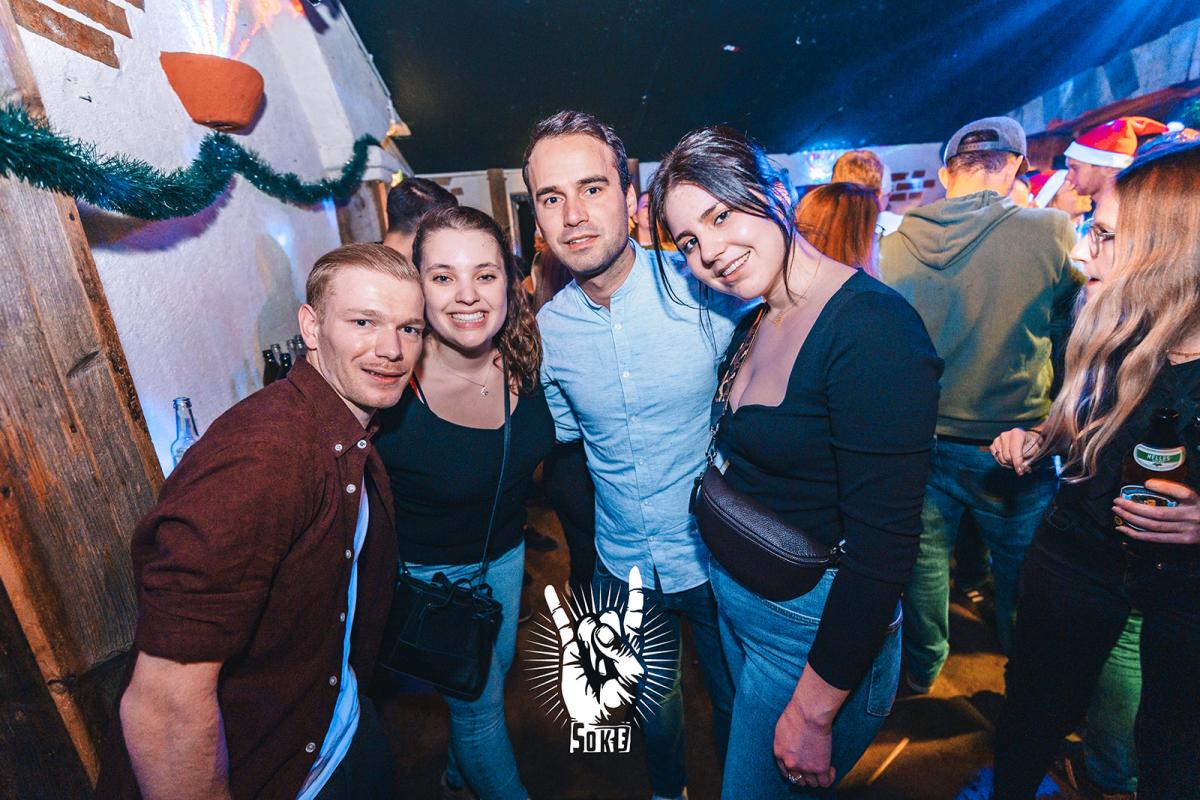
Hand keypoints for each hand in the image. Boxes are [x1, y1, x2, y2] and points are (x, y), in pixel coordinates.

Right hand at [545, 566, 645, 724]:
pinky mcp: (571, 648)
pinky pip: (564, 624)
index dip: (635, 592)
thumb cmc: (620, 699)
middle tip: (609, 667)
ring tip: (596, 669)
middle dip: (609, 639)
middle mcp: (609, 638)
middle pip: (609, 618)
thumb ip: (622, 650)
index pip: (633, 613)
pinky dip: (557, 607)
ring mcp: (589, 641)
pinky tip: (550, 590)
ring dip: (592, 644)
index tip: (634, 570)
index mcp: (629, 643)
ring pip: (590, 623)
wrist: (596, 719)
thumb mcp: (631, 676)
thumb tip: (601, 628)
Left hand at [775, 699, 835, 788]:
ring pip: (812, 783)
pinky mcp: (820, 768)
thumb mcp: (781, 728)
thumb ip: (784, 741)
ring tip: (824, 768)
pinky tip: (831, 769)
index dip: (795, 771)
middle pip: (798, 780)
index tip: (801, 767)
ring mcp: (805, 768)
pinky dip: (829, 778)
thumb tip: (790, 744)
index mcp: (779, 753)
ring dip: (818, 778)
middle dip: (805, 776)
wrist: (809, 714)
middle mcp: (790, 764)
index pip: (785, 772)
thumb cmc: (796, 714)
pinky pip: (825, 782)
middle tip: (813, 768)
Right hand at [990, 428, 1040, 474]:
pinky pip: (995, 457)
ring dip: (1008, 463)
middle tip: (1021, 465)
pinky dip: (1002, 461)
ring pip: (1001, 459)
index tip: (1021, 472)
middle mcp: (1005, 435)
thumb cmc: (1032, 444)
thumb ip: (1027, 460)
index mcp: (1017, 433)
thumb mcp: (1035, 451)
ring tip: (1016, 462)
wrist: (1027, 439)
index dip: (1017, 463)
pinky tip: (1009, 460)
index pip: (1014, 451)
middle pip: (1007, 456)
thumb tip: (1020, 469)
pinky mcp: (993, 445)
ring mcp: (997, 440)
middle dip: (1014, 463)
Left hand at [1113, 479, 1199, 544]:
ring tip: (1117, 512)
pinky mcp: (1184, 541)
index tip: (1146, 483)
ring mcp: (1188, 530)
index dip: (1163, 487)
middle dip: (1134, 507)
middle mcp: (1193, 515)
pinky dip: (1137, 534)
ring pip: (1154, 526)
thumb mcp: (1192, 497)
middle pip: (1159, 513)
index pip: (1182, 492)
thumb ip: (1176, 491)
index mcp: (1195, 500)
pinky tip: (1123, 528)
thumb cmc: (1198, 509)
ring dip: (1131, 519)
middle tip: (1117, 501)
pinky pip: (1156, 538)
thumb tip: (1147, 483)